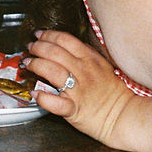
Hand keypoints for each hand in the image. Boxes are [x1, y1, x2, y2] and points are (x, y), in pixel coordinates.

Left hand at [25, 29, 132, 145]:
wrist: (123, 116)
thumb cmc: (112, 92)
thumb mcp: (103, 65)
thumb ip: (87, 53)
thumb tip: (69, 44)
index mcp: (90, 59)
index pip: (65, 40)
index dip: (48, 35)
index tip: (38, 35)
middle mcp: (83, 72)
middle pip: (55, 52)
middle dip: (38, 47)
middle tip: (30, 48)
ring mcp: (78, 91)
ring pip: (52, 71)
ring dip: (36, 65)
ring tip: (28, 64)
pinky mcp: (74, 109)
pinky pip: (55, 102)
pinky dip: (42, 97)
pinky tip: (34, 93)